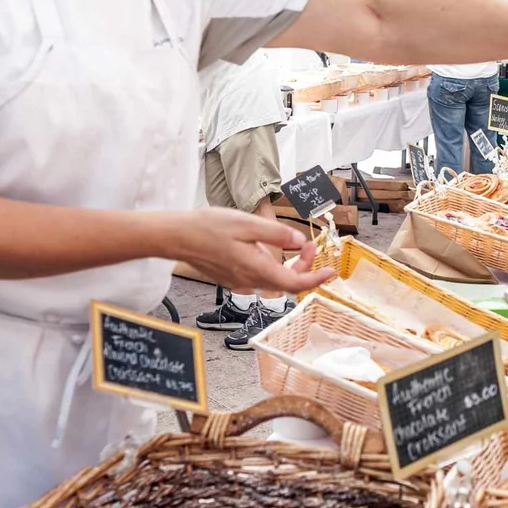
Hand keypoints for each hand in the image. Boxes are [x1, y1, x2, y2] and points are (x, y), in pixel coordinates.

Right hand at [176, 208, 334, 293]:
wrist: (176, 237)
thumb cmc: (208, 228)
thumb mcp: (247, 224)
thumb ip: (276, 234)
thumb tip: (299, 241)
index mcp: (256, 269)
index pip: (294, 284)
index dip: (315, 279)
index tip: (330, 272)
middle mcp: (249, 281)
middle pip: (286, 282)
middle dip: (303, 266)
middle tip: (308, 245)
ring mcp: (239, 282)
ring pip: (272, 279)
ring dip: (286, 265)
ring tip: (290, 243)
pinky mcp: (231, 278)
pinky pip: (258, 276)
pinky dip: (270, 265)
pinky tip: (263, 247)